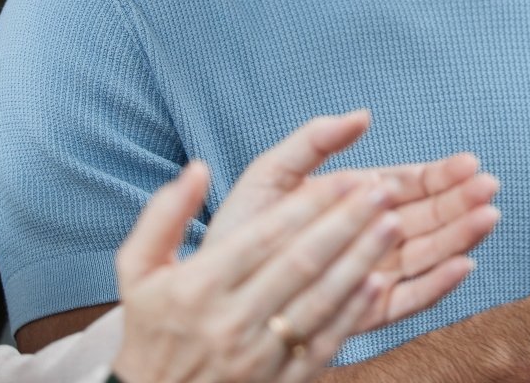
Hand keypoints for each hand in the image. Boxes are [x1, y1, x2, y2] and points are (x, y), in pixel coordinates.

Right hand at [112, 155, 397, 382]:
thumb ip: (164, 215)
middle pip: (301, 263)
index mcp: (198, 286)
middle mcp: (230, 321)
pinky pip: (325, 341)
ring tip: (392, 224)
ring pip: (321, 299)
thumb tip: (197, 168)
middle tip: (383, 189)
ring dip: (361, 259)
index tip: (346, 176)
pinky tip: (379, 281)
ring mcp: (258, 356)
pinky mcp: (281, 382)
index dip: (311, 205)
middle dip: (347, 222)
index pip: (265, 236)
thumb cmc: (151, 326)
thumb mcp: (137, 268)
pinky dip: (354, 311)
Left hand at [203, 110, 500, 331]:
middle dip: (458, 202)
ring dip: (458, 236)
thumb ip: (316, 139)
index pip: (405, 184)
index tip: (469, 163)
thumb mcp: (273, 170)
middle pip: (424, 218)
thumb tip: (364, 114)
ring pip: (425, 255)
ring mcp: (367, 274)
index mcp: (350, 200)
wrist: (214, 284)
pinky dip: (437, 286)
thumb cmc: (241, 225)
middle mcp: (365, 237)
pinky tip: (462, 265)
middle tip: (489, 187)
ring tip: (486, 218)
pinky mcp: (361, 312)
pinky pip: (407, 301)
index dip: (439, 174)